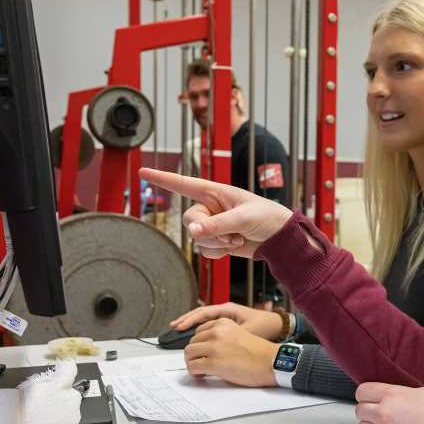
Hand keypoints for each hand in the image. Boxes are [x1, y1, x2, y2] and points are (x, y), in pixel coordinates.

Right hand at [139, 168, 291, 258]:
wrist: (280, 238)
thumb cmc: (267, 217)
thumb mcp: (243, 218)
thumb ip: (217, 225)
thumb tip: (192, 232)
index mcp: (215, 192)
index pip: (183, 184)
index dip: (162, 178)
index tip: (143, 171)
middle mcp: (210, 207)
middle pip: (188, 220)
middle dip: (208, 231)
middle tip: (231, 234)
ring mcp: (212, 225)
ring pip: (197, 239)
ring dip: (217, 243)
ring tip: (238, 238)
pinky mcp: (217, 241)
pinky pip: (204, 251)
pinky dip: (218, 253)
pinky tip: (234, 247)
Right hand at [170, 302, 284, 339]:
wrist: (277, 326)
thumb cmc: (265, 326)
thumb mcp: (248, 331)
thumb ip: (232, 336)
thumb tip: (217, 344)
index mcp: (228, 309)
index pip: (204, 312)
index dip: (190, 319)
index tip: (180, 326)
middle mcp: (225, 312)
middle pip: (200, 314)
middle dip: (186, 320)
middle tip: (173, 326)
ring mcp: (225, 318)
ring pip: (204, 320)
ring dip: (191, 324)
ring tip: (177, 329)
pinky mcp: (227, 325)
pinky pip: (209, 326)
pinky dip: (200, 330)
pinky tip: (194, 337)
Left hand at [184, 318, 279, 386]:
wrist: (270, 362)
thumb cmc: (259, 352)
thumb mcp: (239, 334)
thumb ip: (221, 337)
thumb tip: (206, 348)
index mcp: (223, 323)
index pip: (199, 330)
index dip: (200, 343)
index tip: (202, 351)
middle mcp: (216, 332)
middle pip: (192, 342)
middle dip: (195, 354)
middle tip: (201, 362)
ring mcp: (213, 347)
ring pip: (189, 353)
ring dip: (192, 363)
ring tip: (200, 369)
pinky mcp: (213, 362)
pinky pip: (193, 367)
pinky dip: (194, 373)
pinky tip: (201, 375)